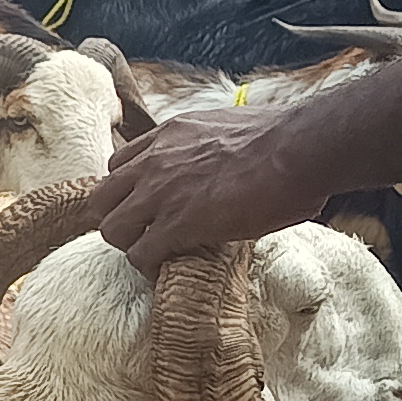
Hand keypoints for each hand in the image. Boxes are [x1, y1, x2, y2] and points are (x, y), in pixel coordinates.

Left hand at [92, 104, 340, 277]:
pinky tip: (167, 270)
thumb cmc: (283, 141)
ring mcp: (160, 193)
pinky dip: (149, 267)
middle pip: (102, 198)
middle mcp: (155, 161)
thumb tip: (224, 165)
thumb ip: (208, 148)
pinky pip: (140, 254)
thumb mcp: (229, 130)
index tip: (145, 205)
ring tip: (155, 254)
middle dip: (119, 219)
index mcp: (169, 134)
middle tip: (143, 234)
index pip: (119, 164)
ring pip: (112, 229)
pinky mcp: (176, 224)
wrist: (299, 149)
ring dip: (130, 246)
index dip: (128, 190)